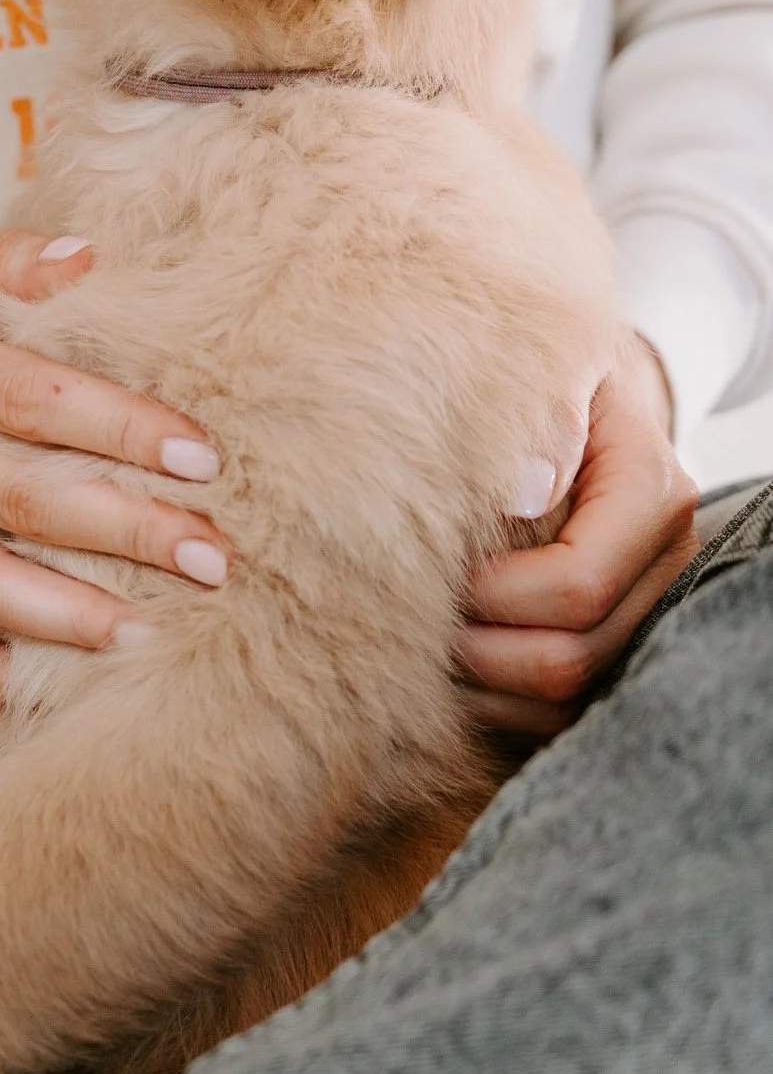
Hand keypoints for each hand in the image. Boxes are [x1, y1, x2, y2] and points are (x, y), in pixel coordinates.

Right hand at [0, 218, 228, 699]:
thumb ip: (10, 257)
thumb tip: (93, 262)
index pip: (33, 403)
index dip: (122, 430)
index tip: (202, 456)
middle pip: (24, 501)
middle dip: (126, 532)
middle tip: (211, 554)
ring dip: (71, 617)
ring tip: (153, 630)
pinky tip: (48, 684)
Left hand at [457, 334, 699, 743]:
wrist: (573, 394)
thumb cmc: (539, 373)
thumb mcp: (548, 359)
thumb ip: (541, 409)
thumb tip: (523, 490)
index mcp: (651, 491)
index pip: (579, 584)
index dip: (497, 595)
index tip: (438, 571)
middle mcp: (664, 563)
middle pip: (572, 657)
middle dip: (479, 650)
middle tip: (408, 615)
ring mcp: (645, 611)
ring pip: (566, 699)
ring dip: (482, 686)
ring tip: (423, 639)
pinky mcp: (616, 643)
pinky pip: (562, 714)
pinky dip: (497, 705)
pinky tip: (449, 666)